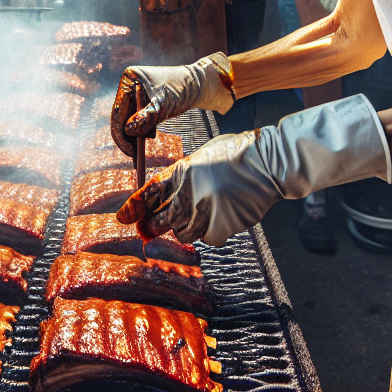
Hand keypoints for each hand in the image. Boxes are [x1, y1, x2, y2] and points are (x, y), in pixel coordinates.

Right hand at [110, 53, 234, 156]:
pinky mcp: (143, 97)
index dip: (119, 132)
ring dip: (135, 132)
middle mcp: (130, 83)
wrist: (199, 84)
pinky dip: (142, 127)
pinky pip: (138, 115)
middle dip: (127, 134)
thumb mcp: (163, 106)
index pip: (117, 110)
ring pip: (129, 116)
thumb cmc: (181, 90)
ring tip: (141, 146)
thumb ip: (145, 118)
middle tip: (133, 154)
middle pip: (122, 114)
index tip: (127, 150)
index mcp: (129, 78)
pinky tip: (149, 135)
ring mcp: (136, 90)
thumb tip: (128, 131)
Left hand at [118, 94, 391, 245]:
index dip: (134, 207)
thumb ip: (185, 174)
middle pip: (161, 220)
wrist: (267, 163)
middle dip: (153, 227)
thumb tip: (171, 191)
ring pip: (184, 232)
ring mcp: (204, 212)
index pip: (149, 193)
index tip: (124, 218)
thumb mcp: (203, 155)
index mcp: (182, 171)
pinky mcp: (221, 227)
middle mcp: (188, 193)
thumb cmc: (237, 154)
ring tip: (203, 213)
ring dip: (188, 227)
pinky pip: (209, 237)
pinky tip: (224, 215)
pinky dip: (214, 230)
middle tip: (149, 230)